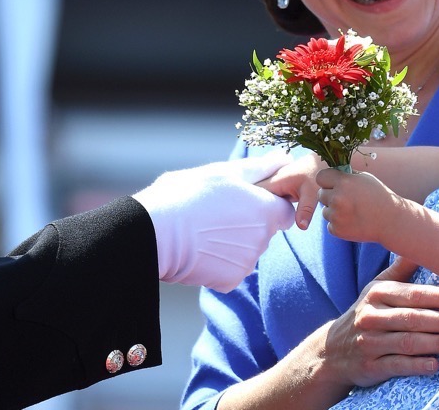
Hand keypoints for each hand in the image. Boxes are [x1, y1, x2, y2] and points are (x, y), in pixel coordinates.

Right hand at [133, 152, 294, 291]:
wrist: (153, 231)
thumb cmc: (186, 194)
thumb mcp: (223, 173)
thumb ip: (260, 169)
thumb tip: (285, 159)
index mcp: (266, 210)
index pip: (285, 211)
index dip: (269, 205)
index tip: (247, 202)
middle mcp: (263, 238)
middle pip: (265, 231)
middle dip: (249, 224)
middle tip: (218, 214)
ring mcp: (247, 262)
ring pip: (247, 251)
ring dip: (233, 244)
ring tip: (204, 230)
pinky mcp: (230, 281)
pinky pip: (232, 270)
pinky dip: (219, 263)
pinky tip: (199, 250)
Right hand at [257, 153, 325, 229]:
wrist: (323, 161)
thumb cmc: (316, 173)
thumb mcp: (312, 193)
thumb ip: (306, 210)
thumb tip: (301, 227)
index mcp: (275, 181)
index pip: (255, 192)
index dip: (251, 204)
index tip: (250, 217)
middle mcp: (272, 181)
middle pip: (256, 195)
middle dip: (254, 208)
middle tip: (255, 224)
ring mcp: (276, 183)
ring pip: (263, 196)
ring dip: (262, 207)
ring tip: (261, 223)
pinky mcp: (282, 187)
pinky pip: (271, 197)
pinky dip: (271, 205)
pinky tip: (272, 216)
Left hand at [317, 167, 399, 243]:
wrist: (390, 221)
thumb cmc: (379, 196)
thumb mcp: (365, 178)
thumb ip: (347, 175)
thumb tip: (333, 172)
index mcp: (344, 182)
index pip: (321, 177)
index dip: (327, 180)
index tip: (334, 184)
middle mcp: (337, 198)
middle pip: (321, 194)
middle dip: (331, 196)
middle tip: (346, 199)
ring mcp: (336, 216)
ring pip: (325, 211)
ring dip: (334, 211)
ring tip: (352, 211)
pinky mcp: (337, 230)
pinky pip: (330, 224)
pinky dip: (339, 224)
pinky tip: (353, 221)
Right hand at [323, 256, 438, 387]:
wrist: (332, 351)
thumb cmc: (366, 313)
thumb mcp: (376, 288)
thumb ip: (400, 270)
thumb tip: (420, 238)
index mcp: (378, 294)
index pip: (414, 295)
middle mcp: (372, 316)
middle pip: (413, 318)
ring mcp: (369, 342)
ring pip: (408, 342)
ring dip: (437, 343)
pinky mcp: (370, 367)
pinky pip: (396, 366)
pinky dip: (416, 366)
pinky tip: (436, 364)